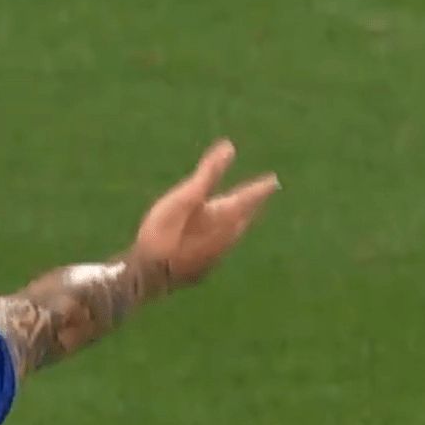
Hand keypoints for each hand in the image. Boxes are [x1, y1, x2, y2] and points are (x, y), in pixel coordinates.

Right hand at [131, 139, 279, 287]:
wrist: (150, 277)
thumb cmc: (164, 233)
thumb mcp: (185, 197)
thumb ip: (208, 173)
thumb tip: (229, 147)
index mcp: (226, 217)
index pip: (249, 198)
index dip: (261, 188)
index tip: (273, 181)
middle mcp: (228, 237)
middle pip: (244, 217)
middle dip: (250, 205)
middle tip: (259, 196)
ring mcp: (216, 256)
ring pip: (233, 234)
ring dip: (237, 221)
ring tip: (237, 214)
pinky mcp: (203, 269)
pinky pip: (218, 247)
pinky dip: (220, 236)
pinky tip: (210, 239)